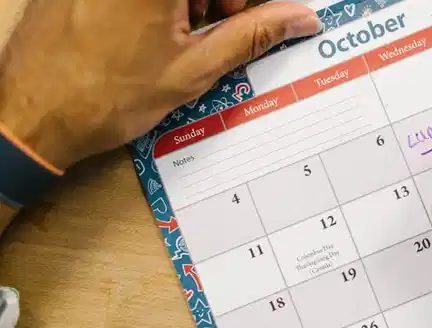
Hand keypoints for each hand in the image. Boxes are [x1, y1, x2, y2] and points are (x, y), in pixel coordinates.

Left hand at [0, 0, 320, 169]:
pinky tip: (149, 29)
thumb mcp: (195, 67)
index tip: (246, 16)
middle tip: (215, 28)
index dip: (243, 2)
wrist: (32, 112)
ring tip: (176, 36)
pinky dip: (156, 2)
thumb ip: (253, 34)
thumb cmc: (106, 94)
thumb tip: (299, 17)